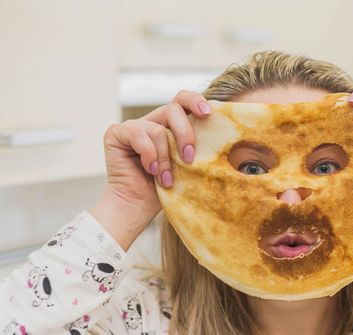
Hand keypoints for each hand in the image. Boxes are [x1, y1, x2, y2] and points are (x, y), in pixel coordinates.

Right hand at [90, 91, 210, 249]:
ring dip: (165, 158)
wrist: (138, 207)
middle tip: (189, 157)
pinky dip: (149, 155)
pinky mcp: (116, 133)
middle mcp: (152, 121)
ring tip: (166, 178)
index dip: (196, 100)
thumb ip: (199, 147)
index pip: (183, 100)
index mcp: (171, 125)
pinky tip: (151, 171)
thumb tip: (228, 139)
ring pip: (157, 129)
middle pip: (173, 109)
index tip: (208, 114)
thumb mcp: (189, 165)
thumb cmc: (167, 189)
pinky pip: (138, 135)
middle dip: (185, 133)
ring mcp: (133, 126)